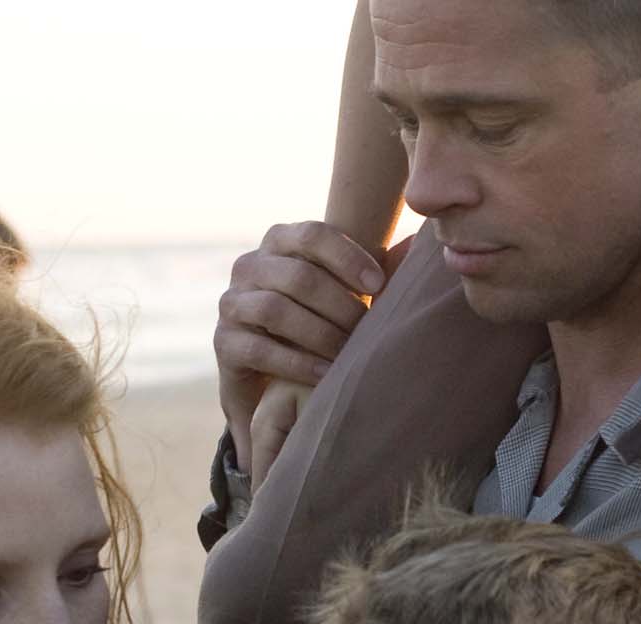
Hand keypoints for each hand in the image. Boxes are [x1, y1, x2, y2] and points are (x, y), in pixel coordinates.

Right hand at [214, 222, 384, 470]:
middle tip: (368, 328)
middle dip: (340, 305)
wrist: (270, 372)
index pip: (312, 234)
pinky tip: (325, 373)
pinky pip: (259, 349)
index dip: (348, 257)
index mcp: (280, 241)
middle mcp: (249, 265)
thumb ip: (371, 270)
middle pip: (297, 276)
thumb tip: (417, 244)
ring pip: (275, 311)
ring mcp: (232, 303)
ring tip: (349, 352)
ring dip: (320, 334)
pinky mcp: (223, 342)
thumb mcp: (340, 291)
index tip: (380, 284)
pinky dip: (297, 362)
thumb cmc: (318, 320)